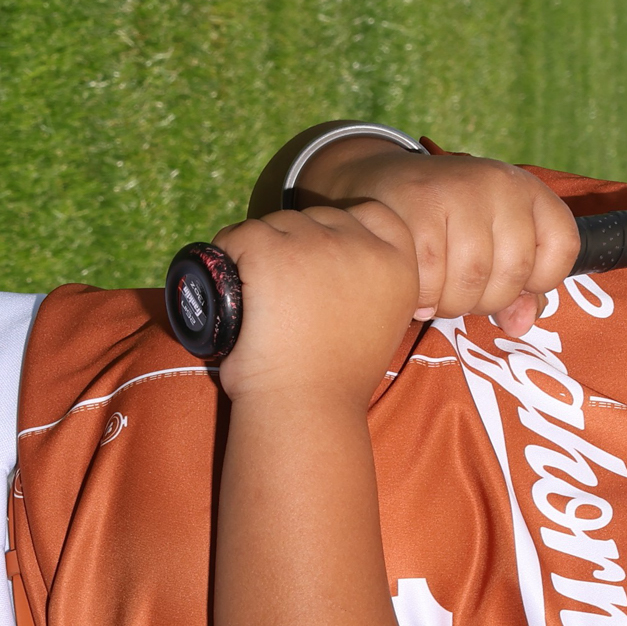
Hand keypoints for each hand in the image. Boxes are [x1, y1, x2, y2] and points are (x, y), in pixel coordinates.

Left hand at [209, 204, 418, 404]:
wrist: (306, 410)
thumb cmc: (334, 383)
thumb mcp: (378, 326)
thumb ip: (371, 290)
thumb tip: (337, 270)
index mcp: (400, 266)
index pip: (376, 215)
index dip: (345, 230)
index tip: (324, 263)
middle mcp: (364, 247)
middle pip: (319, 218)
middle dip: (297, 244)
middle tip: (282, 296)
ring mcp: (317, 244)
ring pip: (276, 225)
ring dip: (261, 251)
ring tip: (257, 300)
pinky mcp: (271, 251)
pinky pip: (238, 235)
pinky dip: (226, 254)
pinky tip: (230, 287)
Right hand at [298, 141, 579, 337]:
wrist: (378, 182)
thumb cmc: (446, 222)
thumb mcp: (493, 241)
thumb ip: (519, 287)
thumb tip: (519, 324)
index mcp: (527, 190)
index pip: (562, 249)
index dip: (538, 280)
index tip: (508, 278)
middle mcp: (498, 184)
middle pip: (512, 276)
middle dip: (484, 300)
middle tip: (459, 290)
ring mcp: (457, 191)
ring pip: (470, 282)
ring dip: (450, 303)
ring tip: (436, 289)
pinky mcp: (416, 206)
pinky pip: (430, 279)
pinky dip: (423, 297)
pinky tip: (415, 289)